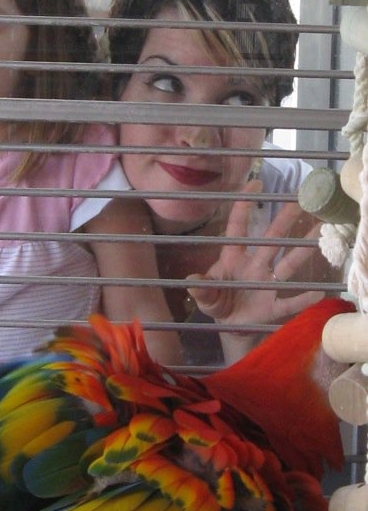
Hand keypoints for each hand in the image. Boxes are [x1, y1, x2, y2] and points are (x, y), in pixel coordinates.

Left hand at [185, 180, 323, 328]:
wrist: (229, 326)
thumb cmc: (218, 301)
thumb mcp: (205, 297)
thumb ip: (201, 290)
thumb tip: (190, 282)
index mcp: (233, 259)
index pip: (238, 228)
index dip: (243, 207)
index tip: (255, 183)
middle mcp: (254, 266)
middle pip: (271, 241)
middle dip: (283, 221)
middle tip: (298, 202)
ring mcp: (266, 284)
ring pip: (288, 264)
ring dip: (302, 250)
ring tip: (319, 232)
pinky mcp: (273, 306)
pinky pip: (290, 302)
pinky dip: (303, 299)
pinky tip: (320, 292)